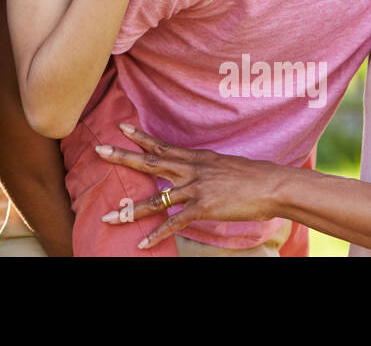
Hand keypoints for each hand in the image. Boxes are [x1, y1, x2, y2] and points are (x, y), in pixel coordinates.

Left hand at [95, 124, 279, 248]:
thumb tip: (194, 170)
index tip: (121, 127)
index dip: (140, 136)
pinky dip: (156, 234)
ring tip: (108, 217)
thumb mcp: (222, 164)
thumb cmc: (251, 176)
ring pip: (155, 198)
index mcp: (196, 158)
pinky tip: (141, 243)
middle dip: (122, 156)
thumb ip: (204, 167)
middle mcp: (191, 169)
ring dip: (129, 209)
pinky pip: (174, 222)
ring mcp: (196, 188)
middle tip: (99, 149)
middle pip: (150, 162)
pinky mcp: (203, 207)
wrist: (271, 185)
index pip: (162, 145)